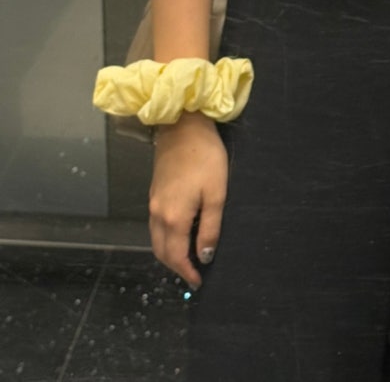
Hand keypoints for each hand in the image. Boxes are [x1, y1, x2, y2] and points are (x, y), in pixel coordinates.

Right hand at [149, 111, 227, 289]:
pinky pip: (155, 227)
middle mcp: (158, 214)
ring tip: (189, 258)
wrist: (183, 127)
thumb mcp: (216, 193)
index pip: (176, 256)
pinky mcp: (154, 193)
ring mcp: (153, 203)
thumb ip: (210, 228)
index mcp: (174, 217)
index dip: (187, 272)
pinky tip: (181, 235)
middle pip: (162, 252)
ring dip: (170, 254)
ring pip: (156, 240)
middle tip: (194, 274)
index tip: (198, 282)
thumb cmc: (205, 158)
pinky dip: (166, 239)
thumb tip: (205, 256)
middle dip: (176, 267)